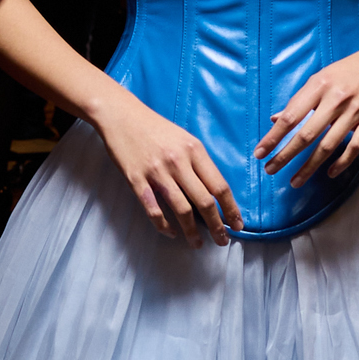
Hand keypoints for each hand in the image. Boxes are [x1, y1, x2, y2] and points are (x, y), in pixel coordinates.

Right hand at [93, 86, 241, 246]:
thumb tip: (215, 192)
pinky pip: (153, 209)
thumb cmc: (155, 128)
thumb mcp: (185, 138)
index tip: (237, 224)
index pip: (219, 185)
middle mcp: (178, 161)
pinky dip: (163, 225)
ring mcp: (156, 172)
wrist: (121, 116)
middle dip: (217, 226)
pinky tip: (171, 232)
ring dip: (192, 232)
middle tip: (222, 241)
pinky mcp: (136, 180)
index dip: (231, 209)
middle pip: (204, 201)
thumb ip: (199, 163)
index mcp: (194, 150)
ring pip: (181, 209)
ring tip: (197, 244)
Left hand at [255, 35, 358, 186]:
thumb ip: (300, 100)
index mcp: (319, 85)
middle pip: (306, 134)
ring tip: (295, 180)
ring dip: (309, 166)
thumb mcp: (321, 77)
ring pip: (328, 145)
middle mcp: (335, 98)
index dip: (273, 137)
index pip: (291, 116)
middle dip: (286, 155)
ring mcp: (355, 111)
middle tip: (271, 170)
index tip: (259, 153)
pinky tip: (329, 173)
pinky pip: (355, 147)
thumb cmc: (350, 69)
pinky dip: (341, 163)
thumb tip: (275, 119)